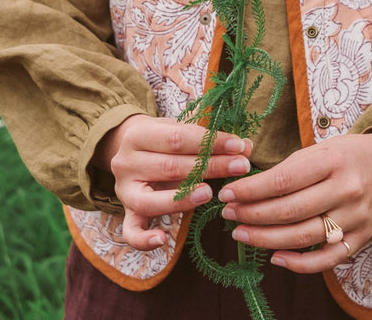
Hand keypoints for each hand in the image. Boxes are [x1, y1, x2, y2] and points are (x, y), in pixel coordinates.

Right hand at [95, 114, 251, 249]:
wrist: (132, 149)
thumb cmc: (164, 138)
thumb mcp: (182, 130)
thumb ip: (211, 138)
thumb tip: (246, 146)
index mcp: (138, 135)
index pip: (178, 137)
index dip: (211, 141)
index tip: (239, 145)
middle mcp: (126, 162)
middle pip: (170, 167)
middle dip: (210, 166)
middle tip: (241, 167)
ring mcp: (124, 191)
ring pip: (151, 200)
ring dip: (184, 199)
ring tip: (211, 194)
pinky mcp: (127, 214)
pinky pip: (131, 232)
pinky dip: (144, 239)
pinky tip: (162, 240)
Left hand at [217, 132, 371, 272]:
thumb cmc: (348, 154)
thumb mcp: (321, 149)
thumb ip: (290, 168)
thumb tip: (249, 188)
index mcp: (332, 161)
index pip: (283, 180)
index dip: (251, 190)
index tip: (227, 193)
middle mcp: (346, 190)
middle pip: (290, 211)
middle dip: (252, 215)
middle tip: (228, 213)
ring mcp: (355, 218)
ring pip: (303, 237)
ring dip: (266, 239)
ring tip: (240, 233)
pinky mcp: (362, 239)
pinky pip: (326, 260)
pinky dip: (298, 263)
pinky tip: (274, 257)